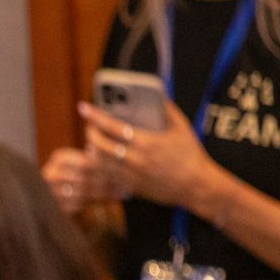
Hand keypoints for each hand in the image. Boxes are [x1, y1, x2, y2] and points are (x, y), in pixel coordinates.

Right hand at [41, 146, 126, 212]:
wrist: (57, 194)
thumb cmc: (76, 174)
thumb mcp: (82, 163)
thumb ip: (96, 158)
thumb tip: (116, 153)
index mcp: (60, 158)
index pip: (86, 162)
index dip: (106, 166)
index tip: (124, 169)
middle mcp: (53, 174)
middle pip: (86, 177)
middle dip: (109, 180)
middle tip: (128, 182)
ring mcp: (53, 192)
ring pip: (86, 192)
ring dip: (108, 193)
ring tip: (125, 192)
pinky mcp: (58, 206)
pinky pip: (82, 204)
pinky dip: (100, 202)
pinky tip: (114, 199)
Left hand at [77, 97, 226, 210]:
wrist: (196, 186)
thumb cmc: (190, 154)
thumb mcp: (182, 127)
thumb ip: (167, 109)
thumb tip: (157, 93)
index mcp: (146, 142)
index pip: (112, 127)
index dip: (95, 116)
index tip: (83, 107)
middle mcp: (135, 160)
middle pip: (100, 145)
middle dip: (91, 133)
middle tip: (90, 126)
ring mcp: (131, 175)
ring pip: (100, 162)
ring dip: (93, 150)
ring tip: (94, 141)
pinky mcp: (131, 186)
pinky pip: (108, 175)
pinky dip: (101, 165)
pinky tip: (102, 158)